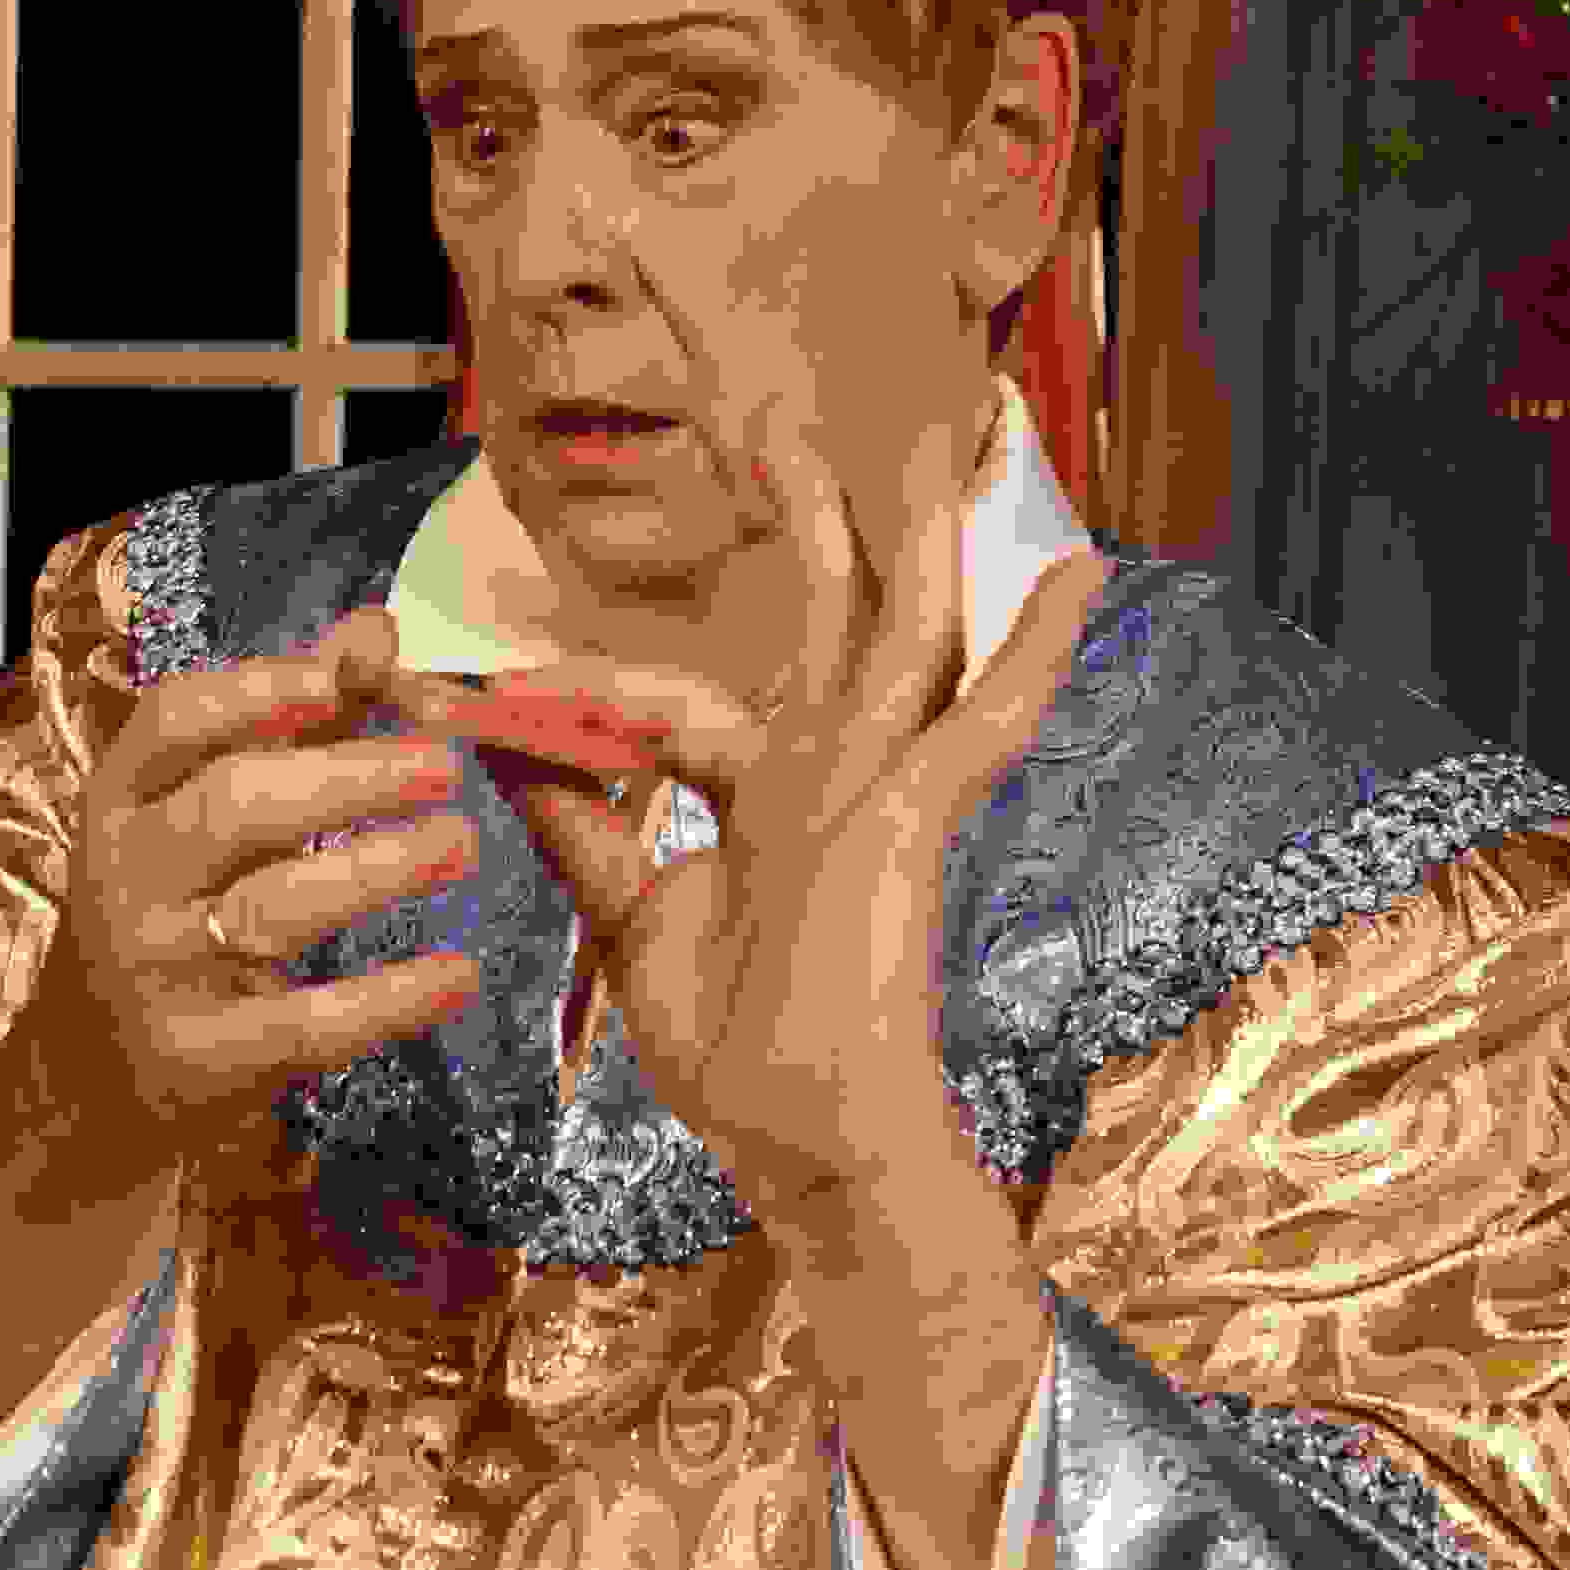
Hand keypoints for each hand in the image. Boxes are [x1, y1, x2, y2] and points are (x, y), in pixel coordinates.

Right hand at [2, 605, 485, 1179]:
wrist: (92, 1077)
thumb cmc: (174, 913)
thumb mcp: (208, 817)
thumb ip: (293, 724)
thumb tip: (375, 629)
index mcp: (123, 801)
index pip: (172, 725)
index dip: (254, 694)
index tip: (339, 678)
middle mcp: (128, 878)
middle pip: (233, 807)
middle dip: (345, 778)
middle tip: (445, 764)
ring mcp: (159, 971)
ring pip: (273, 909)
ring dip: (377, 871)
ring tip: (460, 844)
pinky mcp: (201, 1059)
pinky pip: (306, 1024)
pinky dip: (388, 999)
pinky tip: (458, 974)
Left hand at [423, 397, 1095, 1237]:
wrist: (801, 1137)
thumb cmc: (735, 1052)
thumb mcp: (628, 917)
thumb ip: (581, 825)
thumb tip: (506, 748)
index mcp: (755, 807)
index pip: (676, 710)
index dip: (583, 691)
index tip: (494, 688)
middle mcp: (824, 781)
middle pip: (825, 630)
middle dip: (814, 532)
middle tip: (789, 431)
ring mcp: (877, 792)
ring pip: (905, 637)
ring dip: (920, 541)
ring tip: (945, 437)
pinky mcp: (915, 813)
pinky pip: (983, 714)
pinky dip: (1031, 647)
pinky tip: (1075, 574)